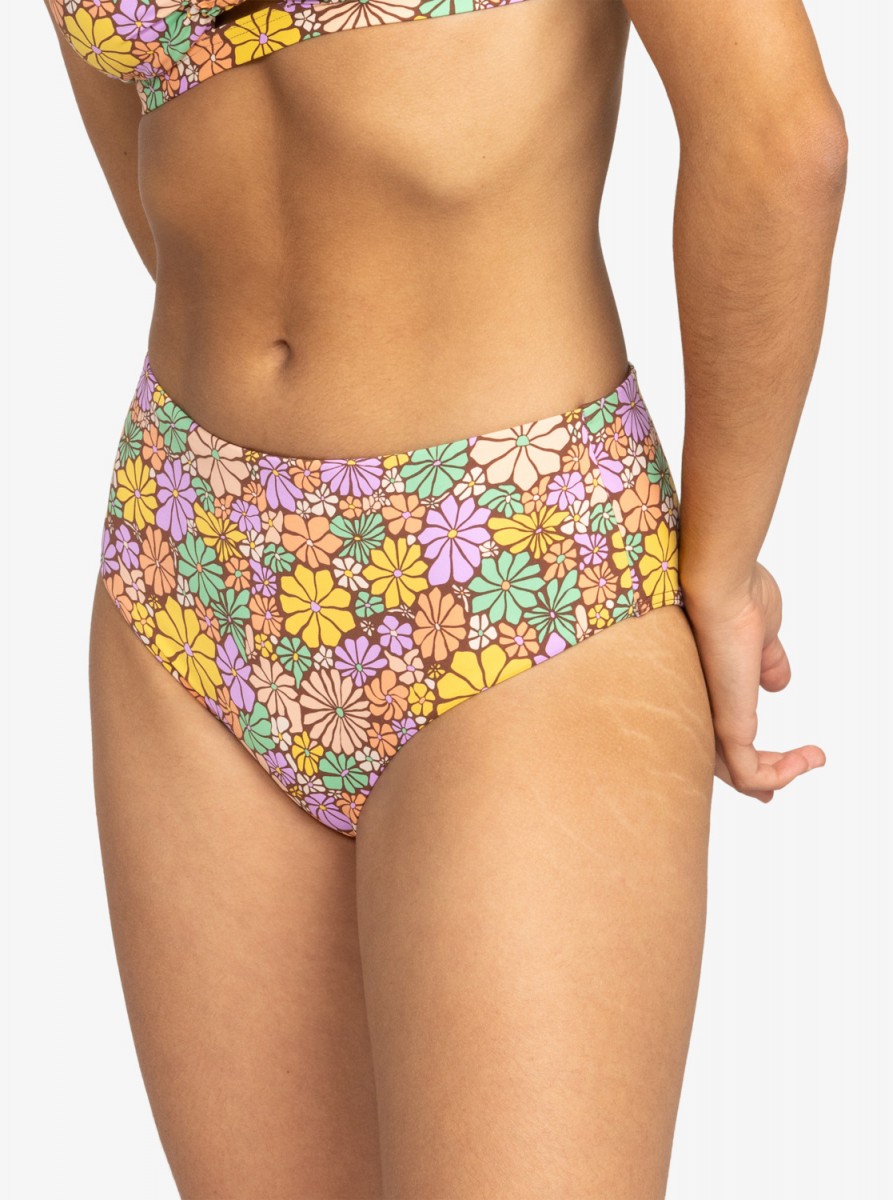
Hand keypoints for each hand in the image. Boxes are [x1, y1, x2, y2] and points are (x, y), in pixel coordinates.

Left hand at [683, 562, 825, 801]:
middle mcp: (702, 706)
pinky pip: (747, 773)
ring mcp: (710, 717)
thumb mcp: (761, 636)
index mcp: (710, 685)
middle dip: (757, 778)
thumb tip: (777, 681)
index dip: (749, 750)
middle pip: (722, 759)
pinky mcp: (726, 725)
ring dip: (780, 774)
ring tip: (813, 758)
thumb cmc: (737, 596)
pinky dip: (779, 775)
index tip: (780, 759)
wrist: (722, 585)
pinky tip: (809, 758)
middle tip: (780, 786)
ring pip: (737, 771)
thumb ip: (767, 661)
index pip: (720, 731)